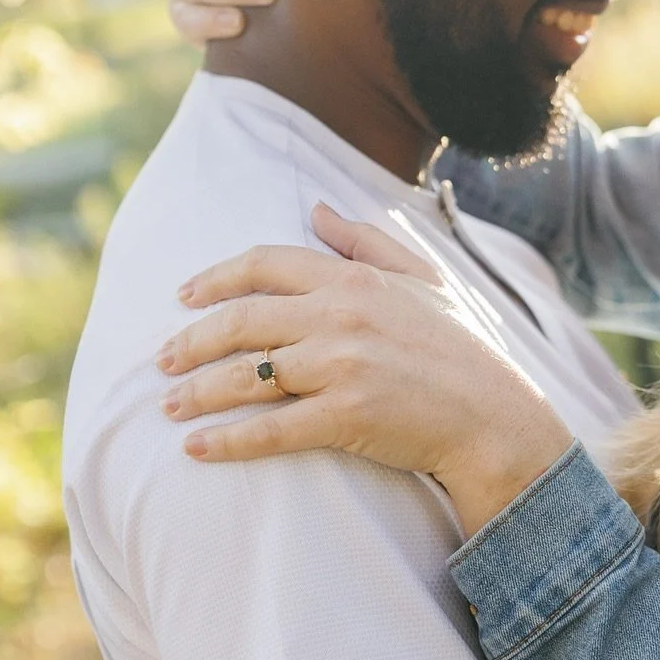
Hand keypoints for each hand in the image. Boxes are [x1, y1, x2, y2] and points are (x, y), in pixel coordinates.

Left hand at [158, 204, 574, 533]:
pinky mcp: (346, 418)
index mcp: (355, 280)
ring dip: (197, 392)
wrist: (498, 419)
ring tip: (169, 406)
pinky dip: (228, 441)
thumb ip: (366, 243)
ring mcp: (342, 368)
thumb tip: (315, 209)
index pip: (265, 265)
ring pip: (246, 375)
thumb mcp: (424, 282)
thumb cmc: (463, 353)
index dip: (215, 279)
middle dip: (191, 341)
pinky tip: (197, 449)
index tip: (183, 298)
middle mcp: (342, 317)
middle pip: (242, 320)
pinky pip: (271, 429)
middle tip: (161, 360)